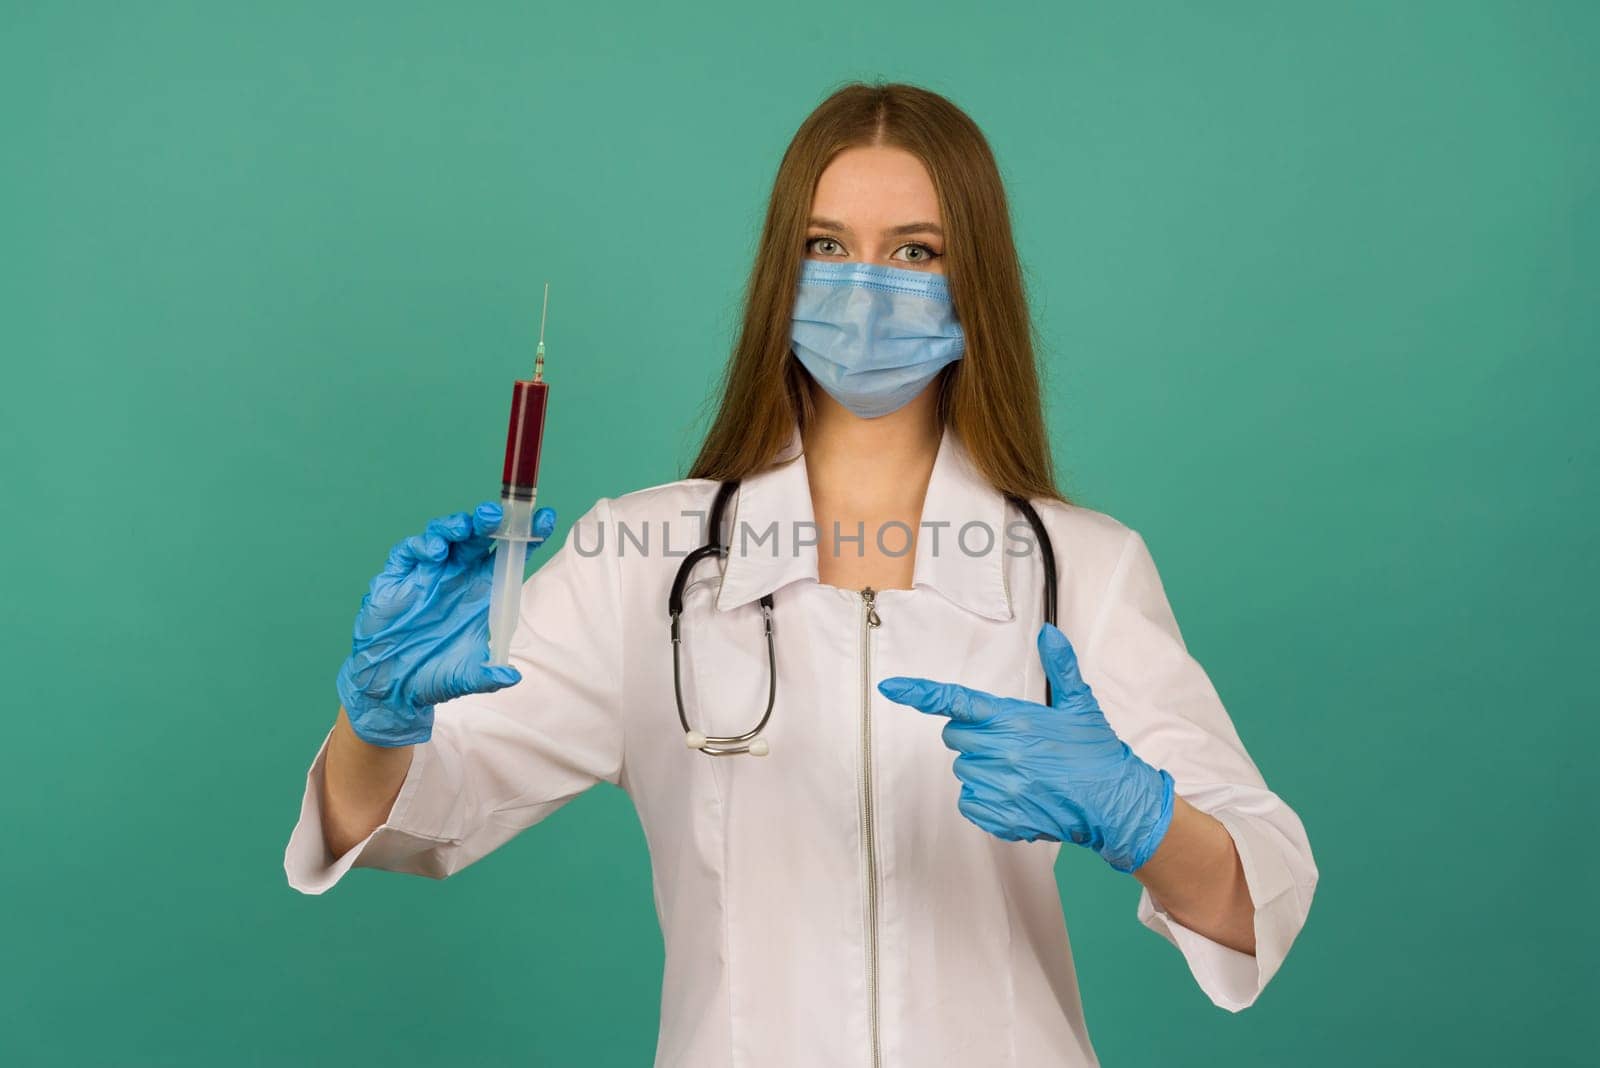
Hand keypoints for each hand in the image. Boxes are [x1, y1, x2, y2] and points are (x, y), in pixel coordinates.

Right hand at [336, 501, 556, 746]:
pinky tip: (433, 552)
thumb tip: (513, 677)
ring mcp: (428, 572)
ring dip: (455, 526)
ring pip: (445, 535)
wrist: (391, 684)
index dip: (526, 536)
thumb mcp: (465, 677)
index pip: (509, 556)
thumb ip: (488, 675)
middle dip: (490, 521)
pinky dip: (422, 546)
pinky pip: (409, 551)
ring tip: (465, 526)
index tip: (546, 518)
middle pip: (478, 537)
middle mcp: (458, 574)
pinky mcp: (398, 576)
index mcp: (482, 590)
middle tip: (497, 513)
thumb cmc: (434, 674)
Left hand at [877, 622, 1174, 872]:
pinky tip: (1017, 795)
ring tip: (1022, 771)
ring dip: (983, 769)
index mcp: (1015, 719)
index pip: (956, 701)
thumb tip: (1048, 632)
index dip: (920, 693)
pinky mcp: (1002, 817)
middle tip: (1010, 743)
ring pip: (963, 771)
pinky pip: (970, 803)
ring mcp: (1001, 786)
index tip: (890, 688)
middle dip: (974, 737)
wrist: (1115, 803)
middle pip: (954, 737)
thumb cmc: (1097, 752)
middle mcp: (1003, 751)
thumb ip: (1061, 666)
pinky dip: (986, 800)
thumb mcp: (1080, 705)